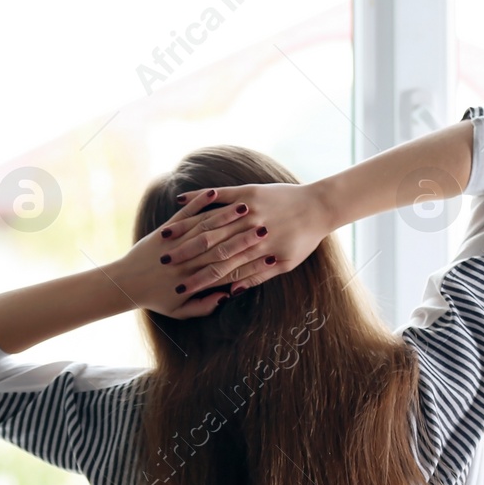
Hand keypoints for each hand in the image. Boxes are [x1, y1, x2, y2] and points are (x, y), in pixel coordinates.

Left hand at [108, 190, 271, 318]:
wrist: (124, 283)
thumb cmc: (153, 299)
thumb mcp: (179, 311)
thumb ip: (204, 306)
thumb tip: (226, 296)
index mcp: (194, 279)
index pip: (227, 267)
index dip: (247, 259)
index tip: (266, 252)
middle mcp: (187, 259)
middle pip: (220, 244)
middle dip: (243, 234)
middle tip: (264, 225)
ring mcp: (176, 242)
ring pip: (205, 226)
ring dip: (225, 215)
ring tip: (245, 207)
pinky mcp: (166, 230)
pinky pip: (184, 214)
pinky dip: (197, 202)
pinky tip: (212, 193)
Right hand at [163, 182, 336, 294]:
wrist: (319, 207)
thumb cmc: (303, 240)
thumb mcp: (284, 264)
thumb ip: (256, 277)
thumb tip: (230, 292)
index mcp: (259, 252)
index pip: (223, 269)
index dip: (201, 279)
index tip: (180, 287)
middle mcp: (251, 231)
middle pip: (212, 247)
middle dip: (187, 257)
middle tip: (164, 266)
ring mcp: (249, 210)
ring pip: (211, 223)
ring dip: (186, 230)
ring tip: (164, 238)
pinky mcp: (249, 191)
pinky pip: (220, 194)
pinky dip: (199, 197)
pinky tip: (180, 199)